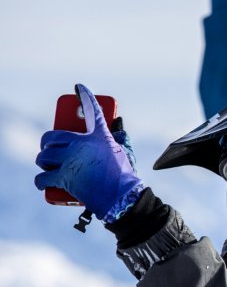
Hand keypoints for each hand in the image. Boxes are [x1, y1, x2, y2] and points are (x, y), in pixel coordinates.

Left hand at [35, 84, 144, 223]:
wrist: (121, 199)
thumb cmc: (125, 177)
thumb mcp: (125, 154)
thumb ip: (121, 138)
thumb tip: (119, 128)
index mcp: (98, 137)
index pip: (93, 111)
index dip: (85, 95)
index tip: (78, 87)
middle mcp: (82, 145)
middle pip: (52, 136)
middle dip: (47, 142)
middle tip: (50, 148)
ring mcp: (70, 161)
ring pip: (44, 156)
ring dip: (43, 161)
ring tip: (48, 166)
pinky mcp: (64, 178)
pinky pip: (42, 177)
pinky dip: (41, 181)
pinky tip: (43, 182)